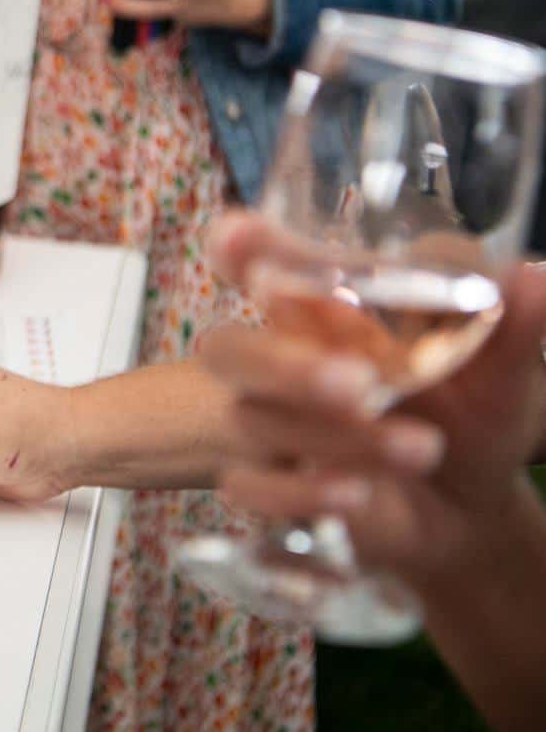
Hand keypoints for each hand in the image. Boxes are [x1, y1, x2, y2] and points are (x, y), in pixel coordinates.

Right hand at [202, 211, 545, 587]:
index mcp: (321, 306)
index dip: (237, 248)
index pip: (253, 262)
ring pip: (250, 419)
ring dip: (329, 435)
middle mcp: (277, 356)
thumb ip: (513, 323)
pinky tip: (355, 492)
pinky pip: (249, 488)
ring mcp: (265, 423)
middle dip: (283, 365)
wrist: (474, 506)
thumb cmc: (471, 410)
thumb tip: (533, 277)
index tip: (239, 238)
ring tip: (422, 449)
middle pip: (228, 348)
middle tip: (360, 384)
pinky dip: (298, 492)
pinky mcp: (268, 486)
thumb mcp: (503, 369)